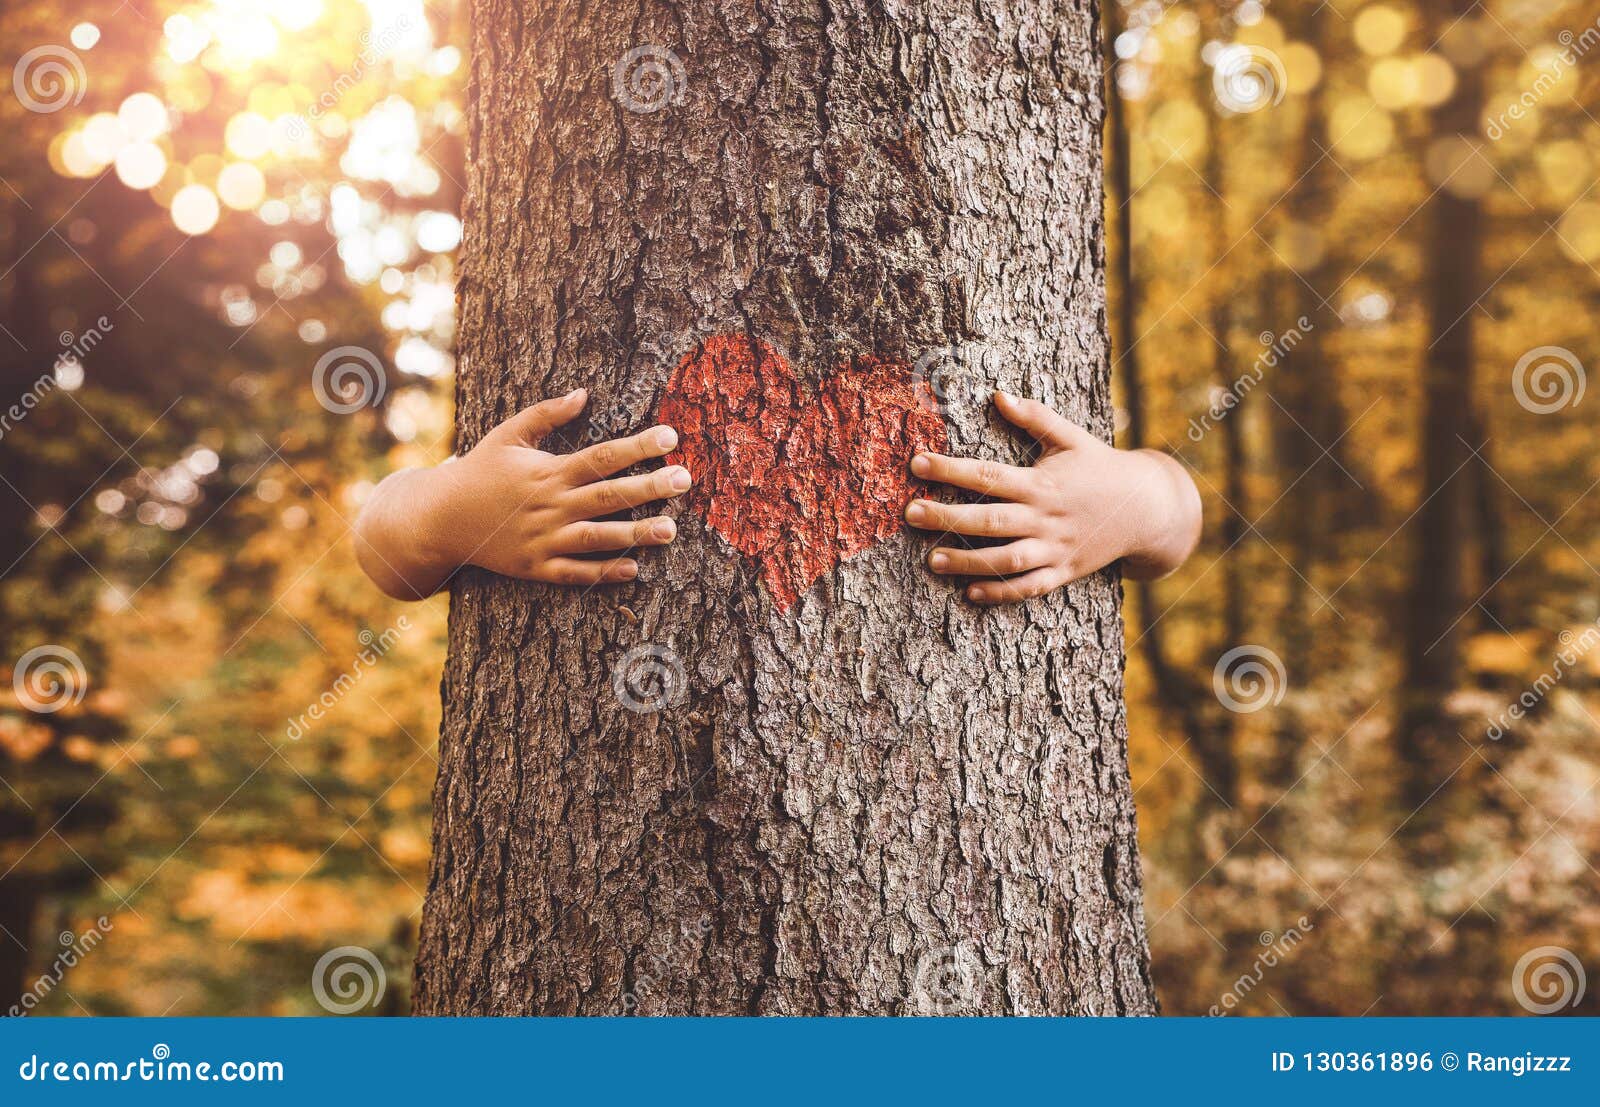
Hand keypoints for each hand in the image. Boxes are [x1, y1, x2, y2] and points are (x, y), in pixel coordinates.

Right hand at [354, 388, 692, 598]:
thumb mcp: (508, 434)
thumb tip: (584, 394)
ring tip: (671, 530)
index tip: (671, 436)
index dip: (638, 446)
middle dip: (650, 488)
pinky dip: (603, 572)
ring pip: (597, 538)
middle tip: (685, 480)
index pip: (602, 456)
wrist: (440, 519)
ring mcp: (543, 539)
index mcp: (548, 471)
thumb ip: (547, 414)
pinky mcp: (536, 568)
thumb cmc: (480, 471)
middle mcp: (550, 505)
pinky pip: (574, 573)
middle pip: (608, 496)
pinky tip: (634, 569)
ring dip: (636, 534)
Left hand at [904, 391, 1200, 604]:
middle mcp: (1045, 517)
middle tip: (910, 513)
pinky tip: (971, 592)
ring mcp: (1056, 548)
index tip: (917, 462)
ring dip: (968, 562)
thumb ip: (1035, 417)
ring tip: (932, 560)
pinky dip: (1001, 592)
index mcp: (1042, 482)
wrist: (1148, 508)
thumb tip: (999, 394)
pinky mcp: (1064, 572)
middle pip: (989, 519)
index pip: (988, 474)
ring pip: (1006, 560)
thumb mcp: (1072, 437)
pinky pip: (1029, 587)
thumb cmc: (1102, 467)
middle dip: (947, 517)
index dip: (950, 468)